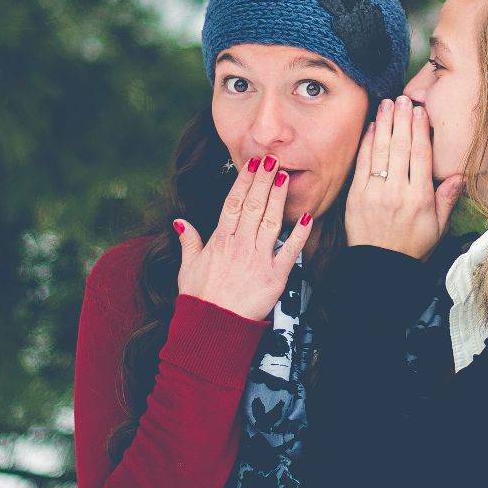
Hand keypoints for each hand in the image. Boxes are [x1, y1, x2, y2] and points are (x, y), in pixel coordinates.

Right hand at [172, 156, 313, 319]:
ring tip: (285, 176)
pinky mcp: (274, 277)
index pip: (233, 204)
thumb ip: (188, 242)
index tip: (252, 164)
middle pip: (252, 206)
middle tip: (272, 159)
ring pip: (269, 222)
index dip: (243, 182)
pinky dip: (299, 234)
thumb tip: (180, 222)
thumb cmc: (199, 300)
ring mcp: (257, 260)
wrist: (211, 328)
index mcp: (219, 241)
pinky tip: (307, 216)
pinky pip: (289, 252)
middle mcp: (239, 246)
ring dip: (278, 198)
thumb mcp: (187, 268)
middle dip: (262, 181)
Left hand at [345, 96, 465, 258]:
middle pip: (401, 147)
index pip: (420, 156)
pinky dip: (367, 143)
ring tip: (387, 103)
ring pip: (381, 151)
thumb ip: (447, 199)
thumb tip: (459, 175)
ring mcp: (375, 192)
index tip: (421, 111)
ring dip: (384, 124)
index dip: (420, 130)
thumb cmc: (411, 247)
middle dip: (402, 119)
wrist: (380, 267)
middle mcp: (397, 192)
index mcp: (420, 198)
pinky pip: (363, 163)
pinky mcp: (356, 196)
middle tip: (404, 98)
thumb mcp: (438, 227)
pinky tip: (372, 126)